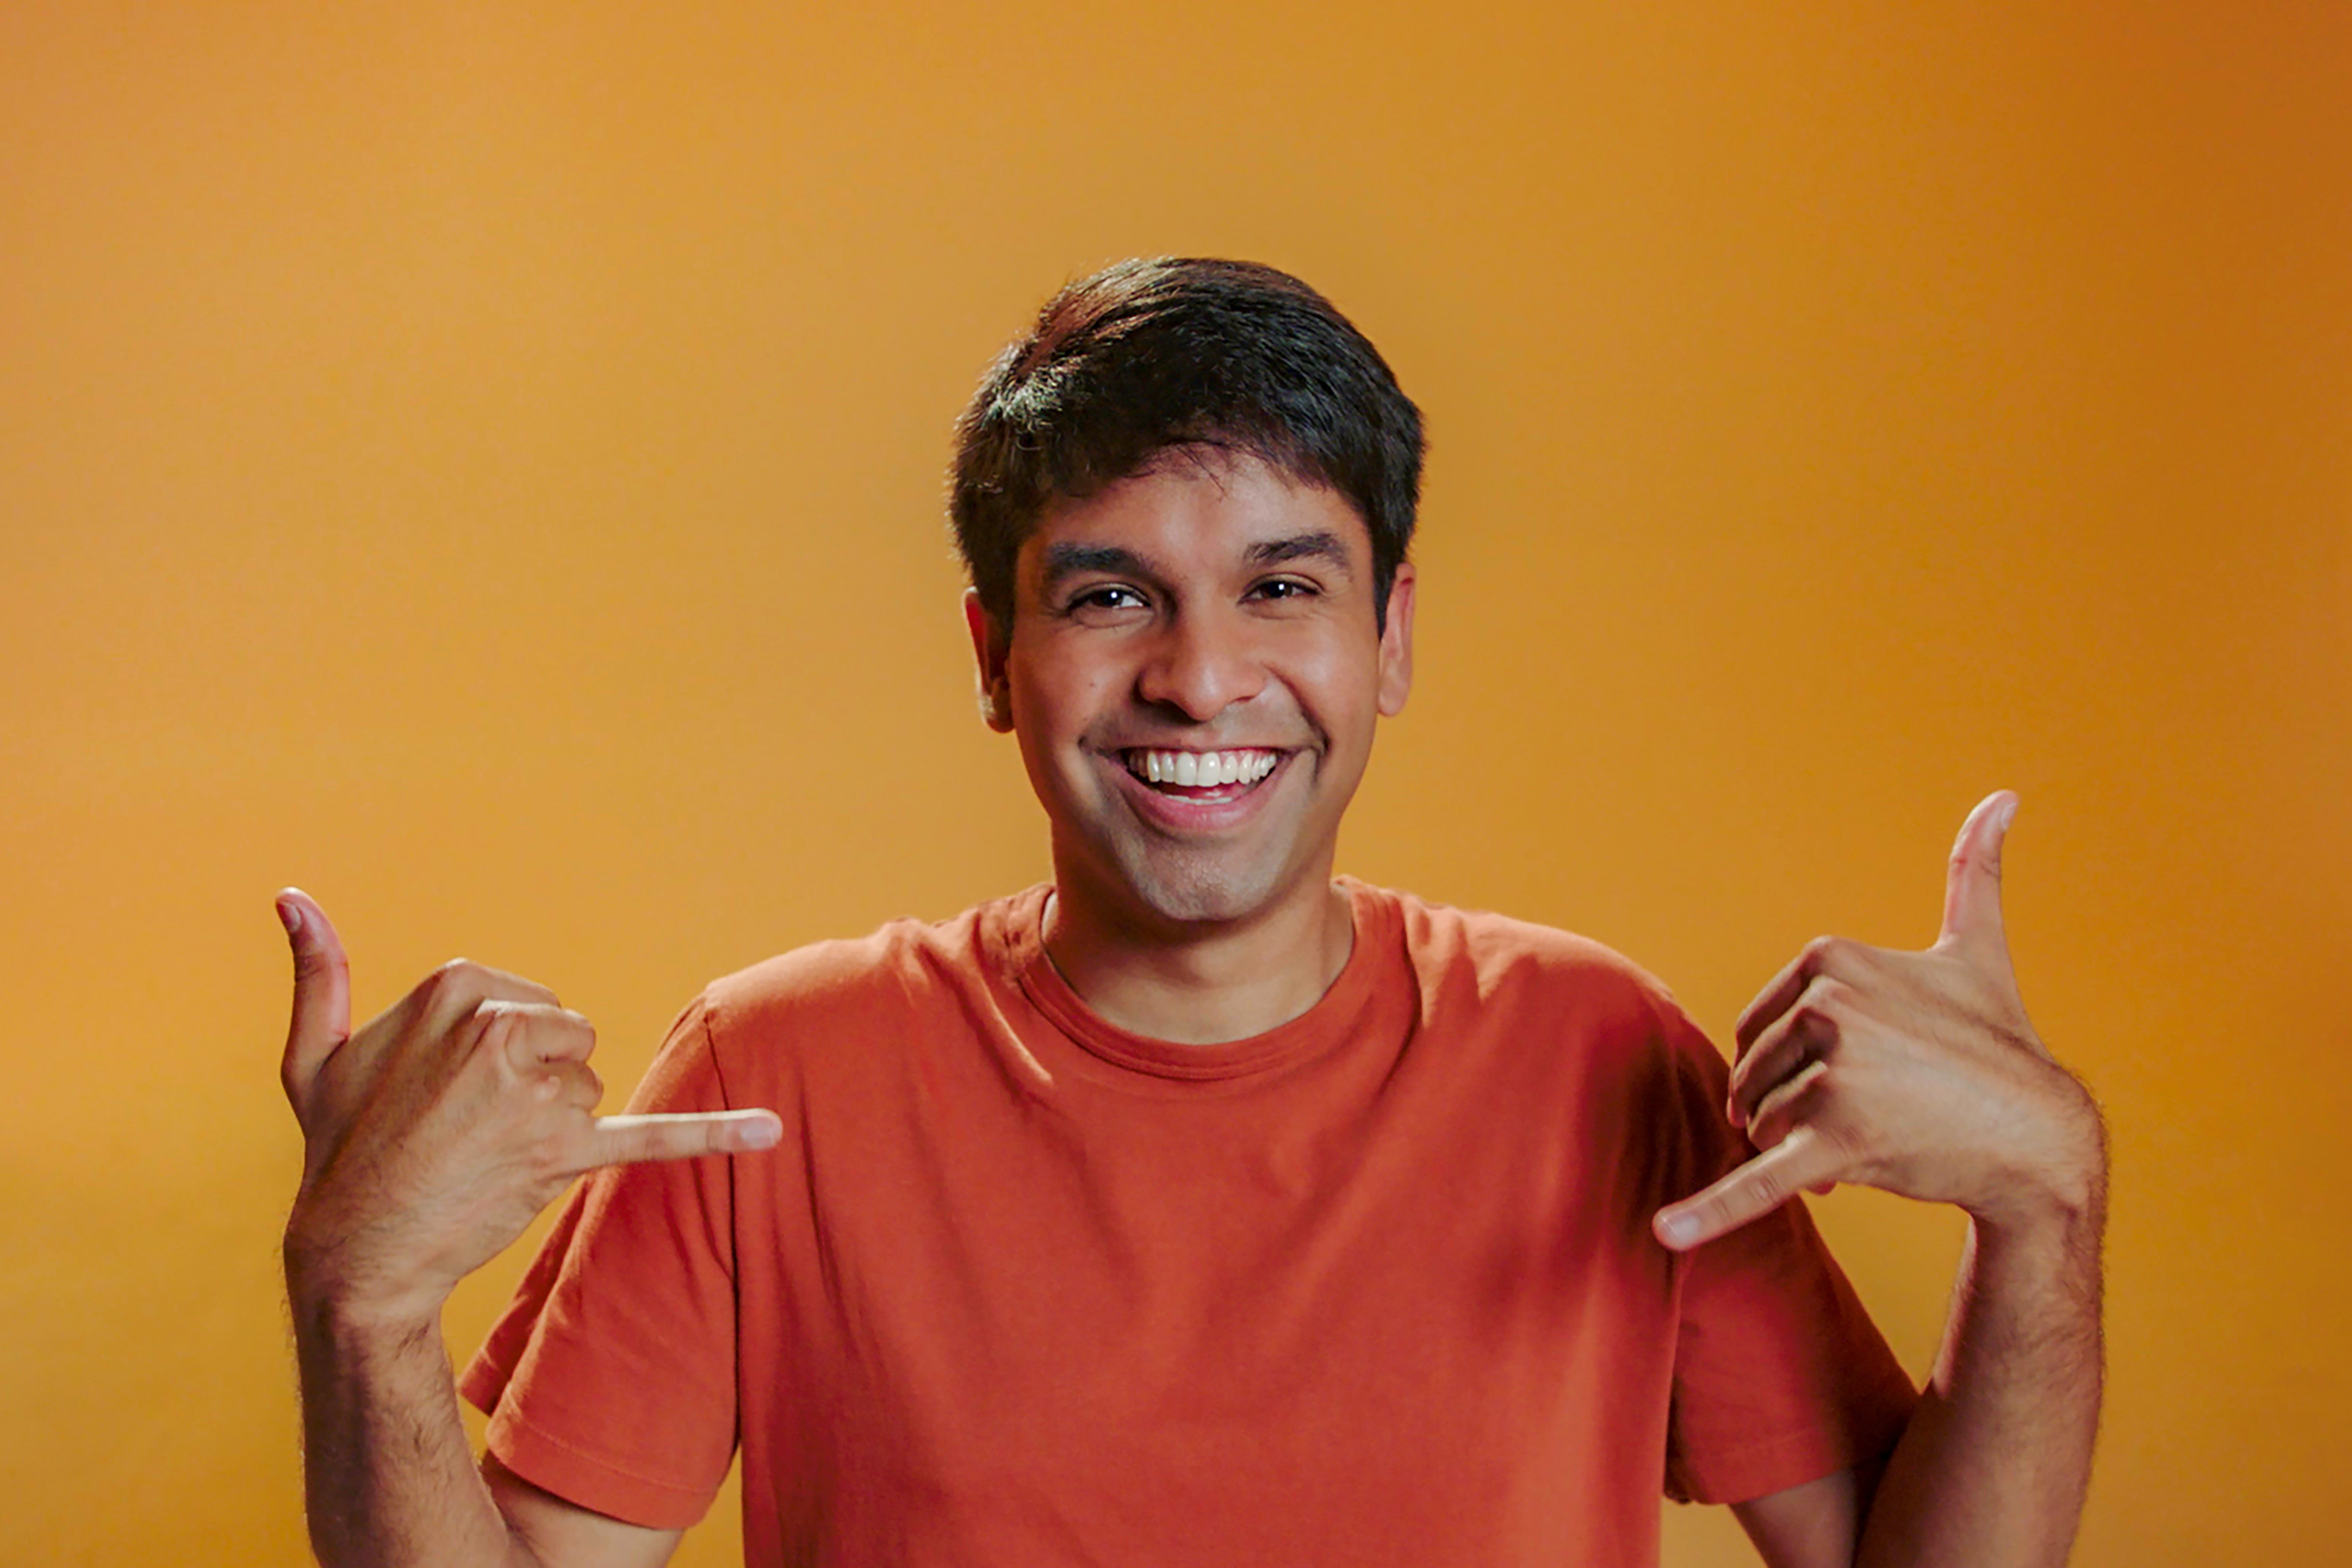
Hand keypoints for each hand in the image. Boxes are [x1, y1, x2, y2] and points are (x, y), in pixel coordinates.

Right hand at [275, 889, 780, 1323]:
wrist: (355, 1249)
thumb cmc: (338, 1149)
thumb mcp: (313, 1055)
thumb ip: (317, 971)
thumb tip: (290, 897)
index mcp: (459, 986)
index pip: (530, 1005)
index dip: (496, 1055)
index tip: (445, 1094)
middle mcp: (501, 1026)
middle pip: (567, 1040)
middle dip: (532, 1085)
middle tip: (466, 1130)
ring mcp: (535, 1089)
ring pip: (587, 1090)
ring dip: (551, 1125)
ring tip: (487, 1156)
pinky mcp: (566, 1150)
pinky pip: (654, 1136)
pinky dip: (717, 1136)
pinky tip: (773, 1132)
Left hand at [1653, 792, 2102, 1251]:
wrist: (2040, 1136)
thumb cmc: (1998, 1043)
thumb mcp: (1977, 949)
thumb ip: (1974, 871)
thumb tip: (2004, 795)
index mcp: (1830, 959)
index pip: (1761, 1030)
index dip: (1799, 1067)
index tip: (1862, 1076)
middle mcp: (1825, 1005)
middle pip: (1757, 1078)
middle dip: (1796, 1112)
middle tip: (1871, 1120)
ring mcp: (1831, 1072)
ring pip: (1764, 1128)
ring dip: (1802, 1152)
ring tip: (1873, 1146)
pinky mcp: (1836, 1139)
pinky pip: (1758, 1181)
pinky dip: (1709, 1211)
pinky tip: (1665, 1234)